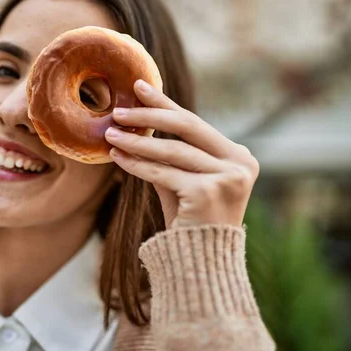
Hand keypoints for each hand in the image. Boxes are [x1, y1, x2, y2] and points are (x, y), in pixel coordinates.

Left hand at [104, 80, 258, 228]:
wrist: (201, 263)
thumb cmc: (190, 221)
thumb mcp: (184, 181)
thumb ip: (170, 154)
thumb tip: (136, 123)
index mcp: (239, 156)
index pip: (195, 123)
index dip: (165, 103)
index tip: (139, 86)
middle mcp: (240, 163)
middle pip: (186, 127)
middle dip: (149, 115)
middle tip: (118, 110)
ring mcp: (228, 177)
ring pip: (171, 150)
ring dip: (136, 142)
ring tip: (110, 134)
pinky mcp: (208, 192)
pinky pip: (162, 173)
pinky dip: (137, 165)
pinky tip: (118, 158)